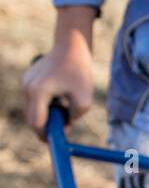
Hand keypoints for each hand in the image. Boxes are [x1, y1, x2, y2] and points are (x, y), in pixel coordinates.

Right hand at [22, 6, 94, 138]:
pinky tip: (58, 98)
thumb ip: (73, 119)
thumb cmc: (79, 72)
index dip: (45, 136)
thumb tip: (64, 129)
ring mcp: (25, 82)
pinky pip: (33, 101)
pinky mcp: (27, 80)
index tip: (56, 141)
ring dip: (46, 115)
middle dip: (46, 126)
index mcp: (38, 91)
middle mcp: (27, 87)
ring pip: (32, 110)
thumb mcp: (84, 101)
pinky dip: (44, 106)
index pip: (36, 123)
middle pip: (31, 119)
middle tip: (64, 125)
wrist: (71, 46)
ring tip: (63, 106)